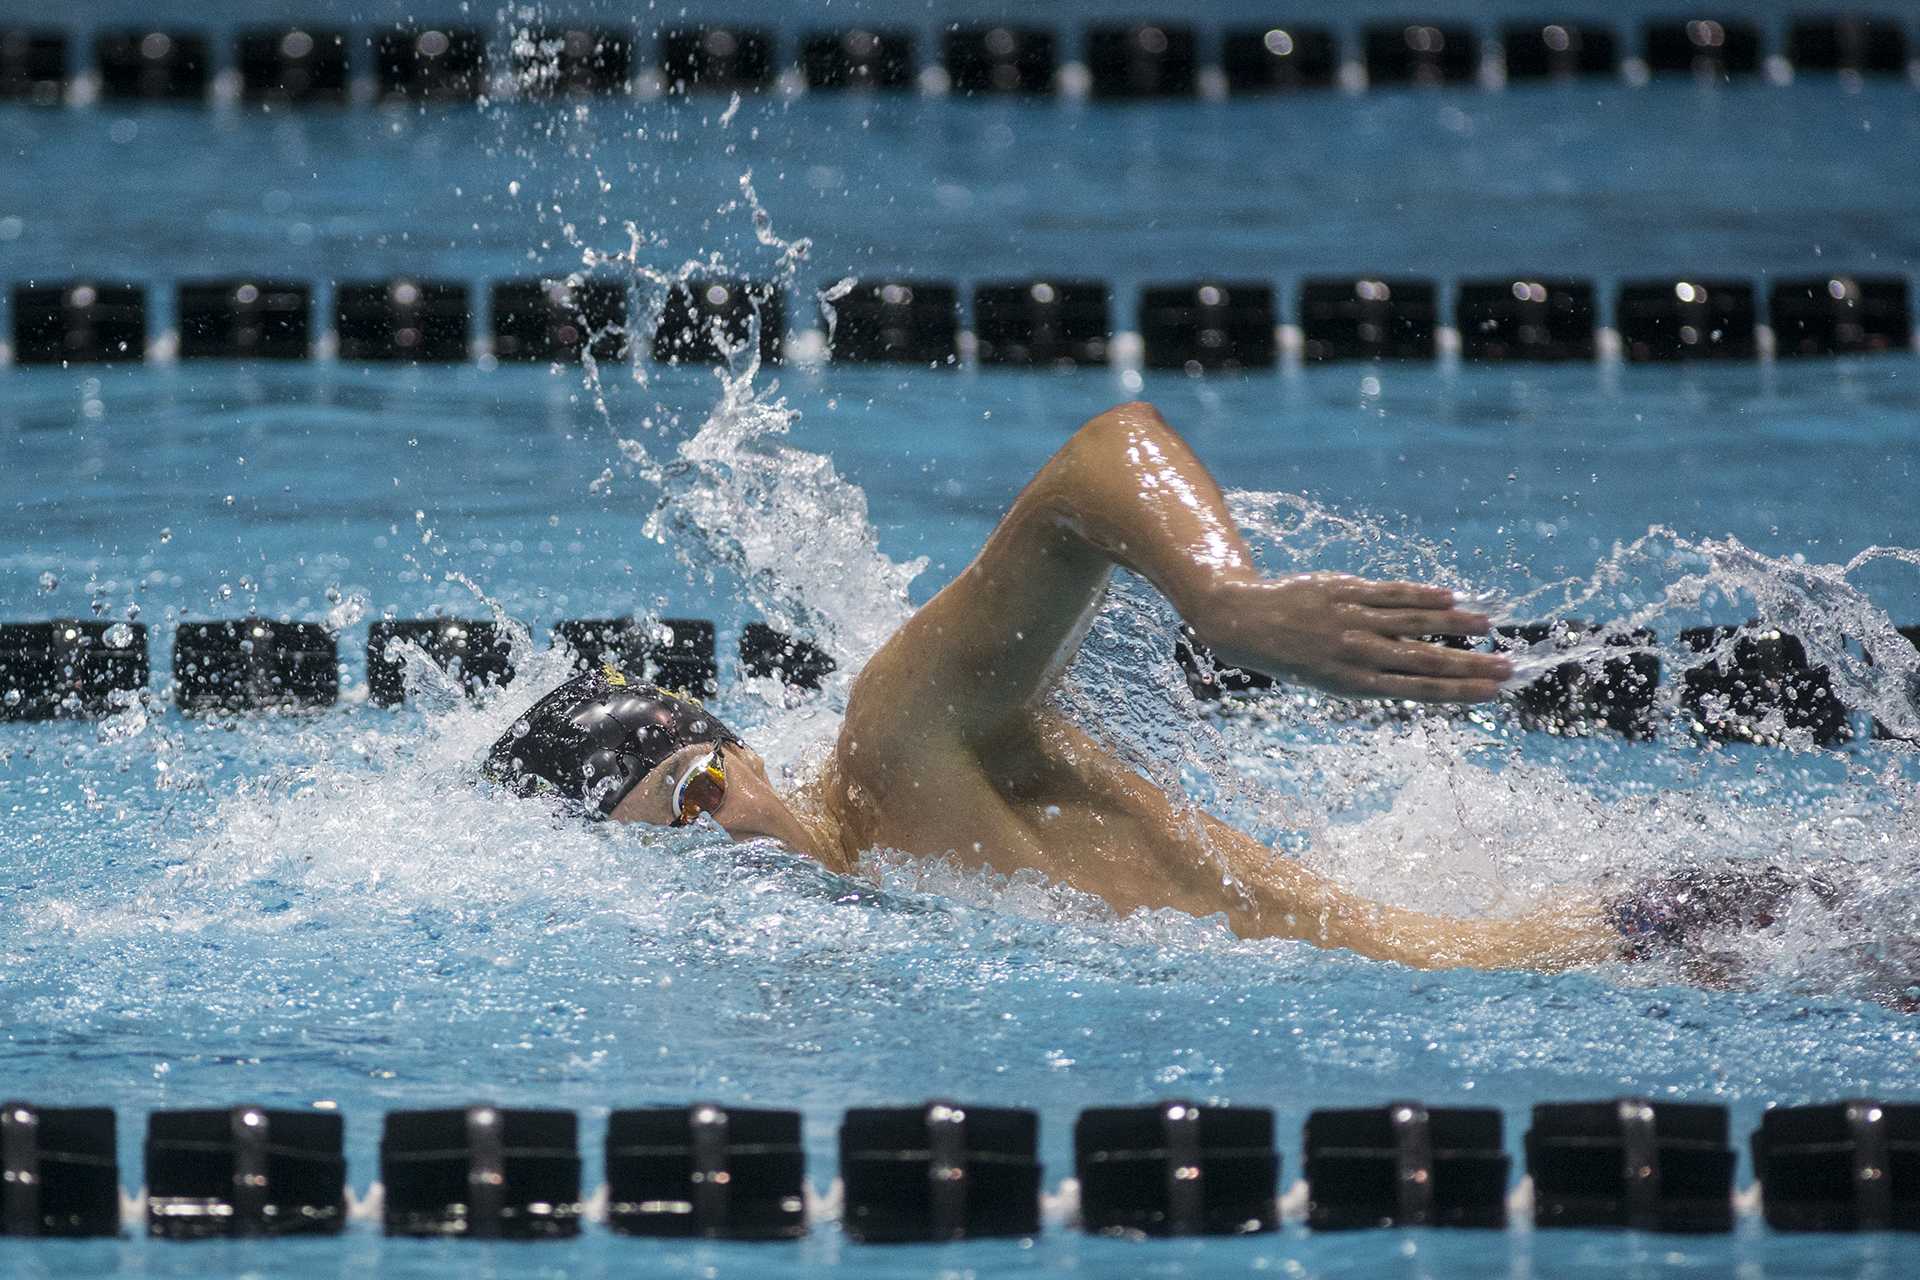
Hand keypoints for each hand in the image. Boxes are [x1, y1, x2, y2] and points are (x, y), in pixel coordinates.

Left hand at [1188, 573, 1511, 702]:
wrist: (1244, 623)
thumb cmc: (1293, 656)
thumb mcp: (1330, 678)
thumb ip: (1374, 674)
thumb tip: (1423, 672)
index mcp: (1353, 684)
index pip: (1417, 689)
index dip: (1458, 692)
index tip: (1492, 693)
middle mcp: (1355, 654)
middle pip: (1424, 660)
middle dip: (1469, 666)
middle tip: (1506, 668)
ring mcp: (1351, 620)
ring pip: (1413, 623)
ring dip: (1455, 625)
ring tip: (1489, 627)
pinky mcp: (1345, 591)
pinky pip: (1390, 593)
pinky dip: (1421, 595)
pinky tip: (1450, 596)